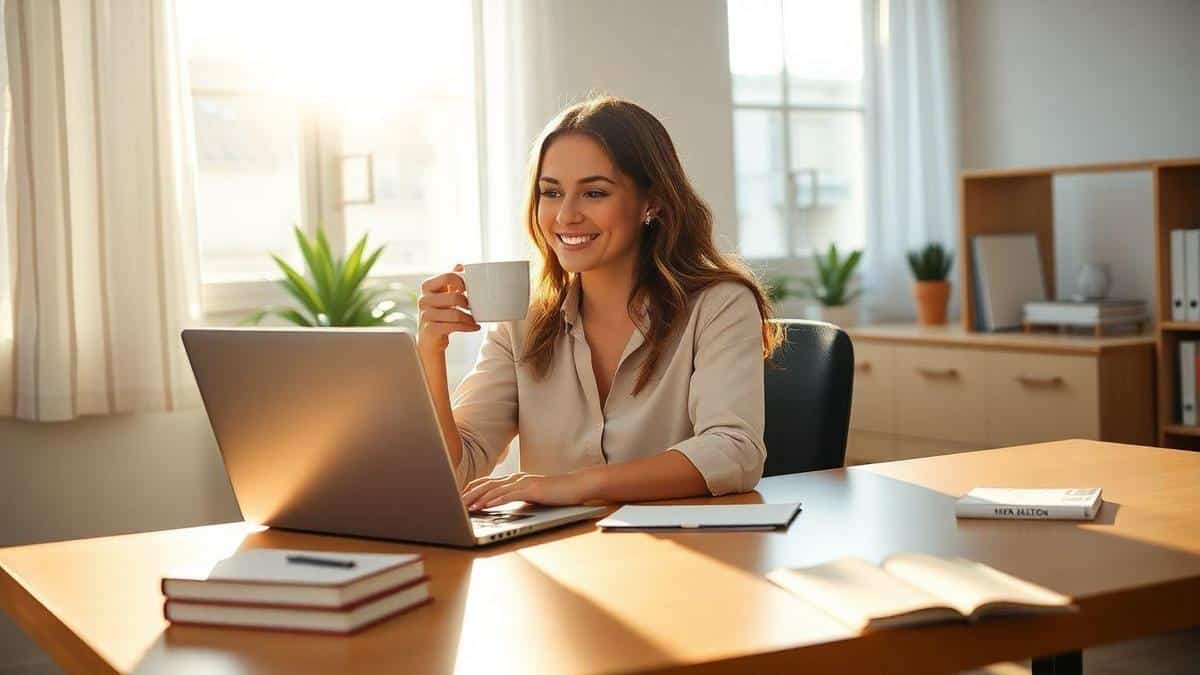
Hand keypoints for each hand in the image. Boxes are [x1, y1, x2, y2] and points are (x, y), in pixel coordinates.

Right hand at [417, 264, 479, 353]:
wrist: (429, 339)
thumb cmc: (439, 314)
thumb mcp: (444, 295)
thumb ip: (450, 280)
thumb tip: (460, 265)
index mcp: (427, 286)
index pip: (448, 276)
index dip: (463, 282)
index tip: (469, 290)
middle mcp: (423, 299)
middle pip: (455, 297)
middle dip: (469, 303)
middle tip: (474, 307)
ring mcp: (425, 315)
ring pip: (456, 314)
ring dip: (470, 318)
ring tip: (475, 319)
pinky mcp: (430, 329)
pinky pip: (454, 326)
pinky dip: (468, 327)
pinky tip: (475, 327)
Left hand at [461, 471, 595, 510]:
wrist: (575, 486)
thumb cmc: (555, 493)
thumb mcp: (531, 495)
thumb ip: (516, 497)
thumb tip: (502, 504)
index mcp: (514, 479)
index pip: (487, 483)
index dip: (472, 490)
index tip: (459, 498)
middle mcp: (515, 478)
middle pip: (486, 485)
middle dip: (469, 494)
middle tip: (454, 503)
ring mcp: (523, 482)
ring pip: (495, 489)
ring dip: (479, 498)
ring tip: (466, 506)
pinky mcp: (531, 488)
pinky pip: (509, 494)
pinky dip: (497, 499)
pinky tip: (487, 505)